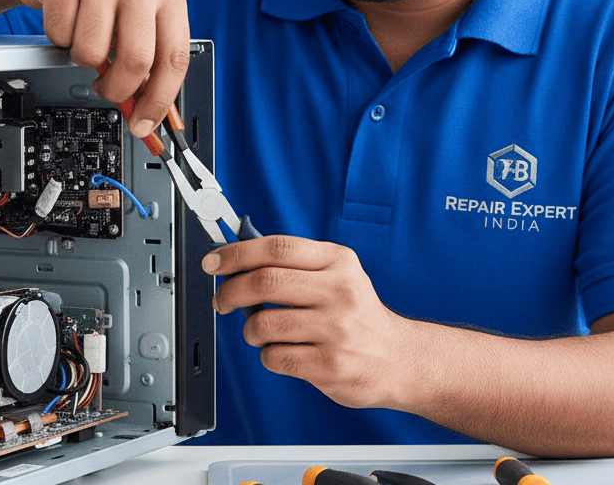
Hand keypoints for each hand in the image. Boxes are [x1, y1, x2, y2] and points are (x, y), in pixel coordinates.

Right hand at [9, 0, 189, 137]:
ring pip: (93, 51)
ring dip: (84, 59)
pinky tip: (68, 18)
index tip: (145, 123)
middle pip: (137, 61)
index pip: (175, 58)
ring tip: (86, 39)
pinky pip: (60, 34)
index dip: (160, 100)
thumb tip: (147, 113)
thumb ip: (149, 59)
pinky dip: (60, 38)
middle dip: (118, 89)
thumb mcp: (138, 19)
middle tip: (108, 89)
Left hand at [203, 235, 413, 409]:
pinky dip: (268, 356)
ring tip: (261, 332)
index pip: (277, 248)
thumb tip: (238, 258)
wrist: (399, 358)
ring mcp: (336, 329)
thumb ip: (295, 264)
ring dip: (250, 330)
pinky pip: (275, 357)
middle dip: (231, 291)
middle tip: (221, 300)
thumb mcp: (338, 275)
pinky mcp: (330, 365)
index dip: (237, 252)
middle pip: (265, 282)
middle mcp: (340, 291)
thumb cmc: (358, 314)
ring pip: (264, 324)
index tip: (214, 261)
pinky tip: (284, 352)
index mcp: (338, 261)